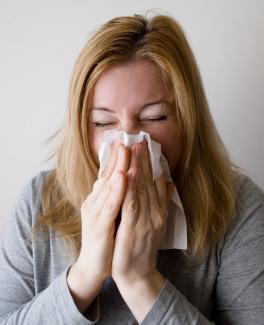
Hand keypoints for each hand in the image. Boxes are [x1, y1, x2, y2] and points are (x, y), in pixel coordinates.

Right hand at [68, 142, 128, 303]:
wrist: (95, 265)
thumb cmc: (108, 238)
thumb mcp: (116, 214)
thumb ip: (123, 197)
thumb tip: (131, 181)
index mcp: (100, 199)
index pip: (109, 174)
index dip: (118, 158)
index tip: (127, 141)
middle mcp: (95, 202)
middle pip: (108, 175)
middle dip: (120, 156)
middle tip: (128, 138)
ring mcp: (95, 213)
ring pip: (108, 186)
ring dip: (118, 166)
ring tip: (126, 149)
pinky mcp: (98, 225)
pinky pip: (109, 205)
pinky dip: (116, 190)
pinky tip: (122, 176)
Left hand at [112, 141, 171, 282]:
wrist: (138, 272)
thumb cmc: (143, 246)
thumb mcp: (156, 221)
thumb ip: (162, 201)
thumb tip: (166, 181)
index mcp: (158, 210)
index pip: (154, 182)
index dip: (149, 163)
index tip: (144, 145)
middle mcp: (155, 212)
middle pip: (148, 182)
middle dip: (143, 160)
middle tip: (139, 139)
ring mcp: (146, 220)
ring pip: (140, 189)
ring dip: (137, 168)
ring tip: (133, 149)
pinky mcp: (133, 229)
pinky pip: (131, 205)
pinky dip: (129, 188)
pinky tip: (126, 174)